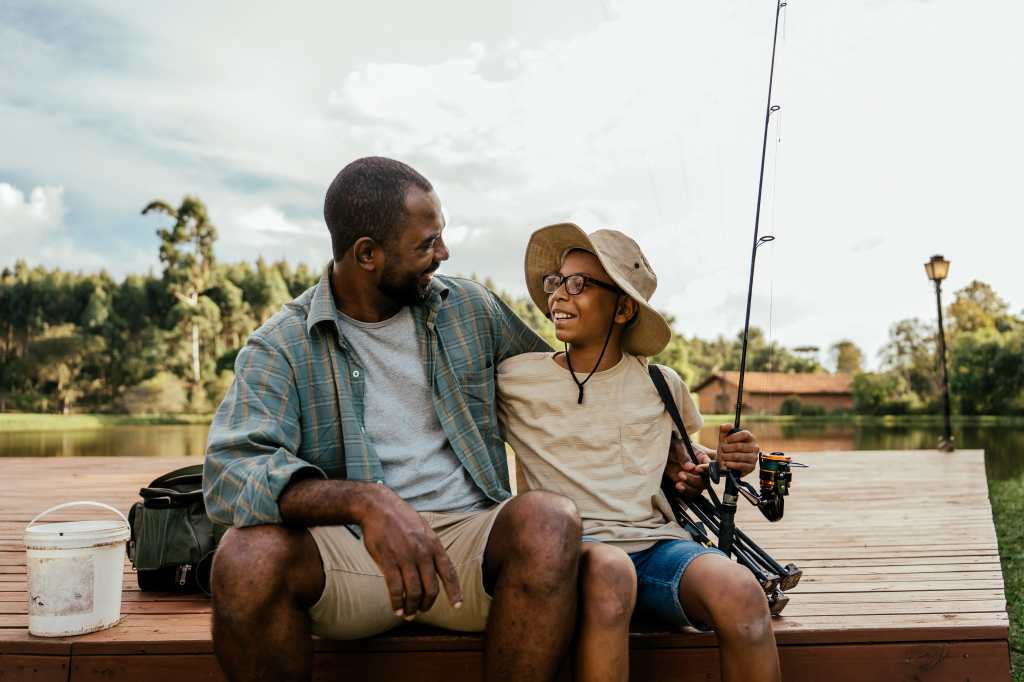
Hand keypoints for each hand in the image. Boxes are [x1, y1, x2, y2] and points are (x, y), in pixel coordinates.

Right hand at [356, 486, 462, 618]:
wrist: (378, 507)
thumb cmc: (401, 518)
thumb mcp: (424, 529)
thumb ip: (430, 549)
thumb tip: (436, 568)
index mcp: (434, 545)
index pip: (449, 572)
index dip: (454, 591)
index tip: (457, 605)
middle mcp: (423, 554)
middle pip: (431, 588)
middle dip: (428, 603)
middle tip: (422, 610)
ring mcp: (406, 559)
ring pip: (413, 592)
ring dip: (412, 607)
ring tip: (409, 614)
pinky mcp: (388, 562)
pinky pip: (396, 589)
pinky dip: (397, 603)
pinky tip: (397, 609)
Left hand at [664, 438, 710, 497]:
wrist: (663, 454)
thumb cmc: (673, 447)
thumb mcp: (677, 447)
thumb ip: (684, 456)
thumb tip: (690, 467)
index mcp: (702, 458)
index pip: (710, 465)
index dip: (706, 468)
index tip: (697, 468)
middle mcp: (701, 470)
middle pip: (705, 480)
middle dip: (694, 479)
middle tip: (681, 474)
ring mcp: (694, 478)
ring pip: (699, 488)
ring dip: (689, 487)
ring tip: (678, 483)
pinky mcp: (687, 484)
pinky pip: (690, 492)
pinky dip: (685, 491)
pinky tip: (677, 486)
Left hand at [715, 423, 758, 476]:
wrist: (727, 462)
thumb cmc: (727, 448)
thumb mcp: (724, 438)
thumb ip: (724, 430)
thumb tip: (726, 426)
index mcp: (750, 437)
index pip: (745, 434)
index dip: (733, 437)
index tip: (725, 440)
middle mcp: (755, 447)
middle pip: (739, 446)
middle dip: (727, 448)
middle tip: (721, 449)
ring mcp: (754, 457)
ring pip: (739, 456)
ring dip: (728, 456)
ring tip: (722, 457)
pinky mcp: (751, 467)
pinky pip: (741, 465)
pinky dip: (732, 464)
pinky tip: (726, 463)